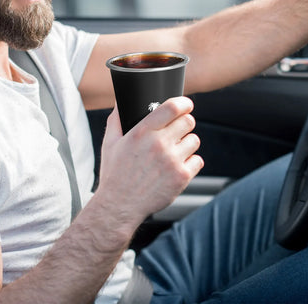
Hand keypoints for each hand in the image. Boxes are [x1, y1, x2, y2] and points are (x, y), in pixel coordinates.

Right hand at [96, 96, 203, 230]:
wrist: (119, 206)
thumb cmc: (115, 174)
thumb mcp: (110, 143)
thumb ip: (117, 119)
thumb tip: (120, 103)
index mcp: (142, 132)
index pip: (172, 108)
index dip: (183, 103)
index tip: (186, 104)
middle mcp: (159, 144)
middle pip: (188, 121)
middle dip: (185, 123)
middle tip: (178, 131)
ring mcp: (172, 161)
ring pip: (194, 140)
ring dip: (188, 143)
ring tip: (175, 151)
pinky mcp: (181, 177)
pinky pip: (197, 160)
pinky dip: (191, 162)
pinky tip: (178, 166)